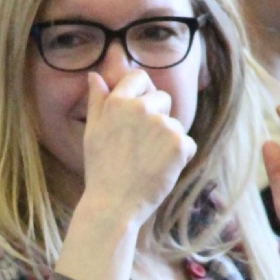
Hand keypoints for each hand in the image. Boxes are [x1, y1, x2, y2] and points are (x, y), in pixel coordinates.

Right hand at [78, 70, 195, 227]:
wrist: (113, 204)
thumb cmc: (100, 169)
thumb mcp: (92, 132)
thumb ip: (97, 101)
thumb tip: (94, 75)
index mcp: (118, 102)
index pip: (139, 77)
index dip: (141, 91)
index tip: (138, 111)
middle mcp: (142, 108)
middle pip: (162, 98)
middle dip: (156, 117)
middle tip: (139, 145)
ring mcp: (163, 125)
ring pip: (174, 123)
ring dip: (166, 140)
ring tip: (146, 162)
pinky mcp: (180, 144)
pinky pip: (187, 143)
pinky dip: (178, 157)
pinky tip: (160, 170)